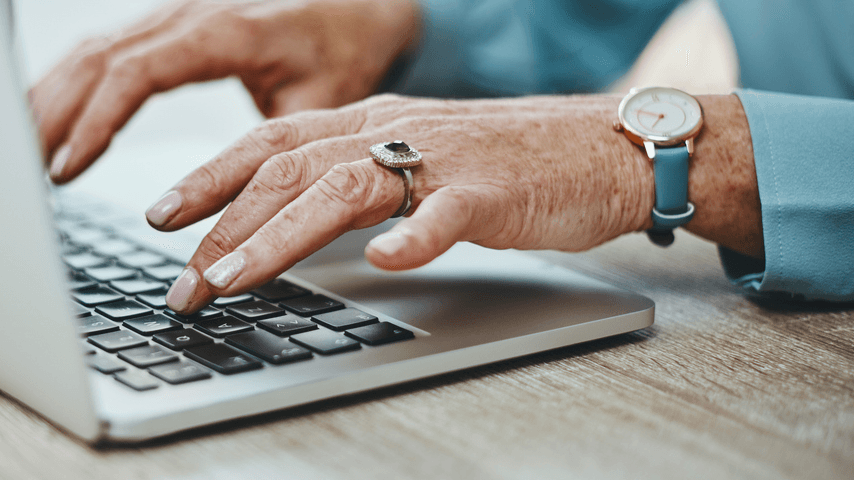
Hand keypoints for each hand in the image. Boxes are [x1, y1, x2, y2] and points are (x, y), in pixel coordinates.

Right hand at [31, 0, 418, 183]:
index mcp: (225, 30)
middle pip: (100, 58)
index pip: (138, 70)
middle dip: (55, 114)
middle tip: (29, 172)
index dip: (98, 119)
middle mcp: (191, 14)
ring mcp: (179, 16)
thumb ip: (280, 142)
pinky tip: (59, 118)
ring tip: (30, 154)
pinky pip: (111, 50)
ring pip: (96, 50)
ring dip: (56, 99)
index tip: (71, 166)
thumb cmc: (345, 46)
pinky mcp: (175, 27)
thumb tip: (247, 198)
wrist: (359, 8)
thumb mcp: (323, 99)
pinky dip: (78, 86)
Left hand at [151, 94, 659, 312]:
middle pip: (291, 170)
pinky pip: (448, 214)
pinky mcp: (493, 193)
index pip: (274, 144)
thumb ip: (361, 179)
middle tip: (185, 281)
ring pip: (345, 189)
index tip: (165, 217)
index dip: (213, 179)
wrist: (601, 146)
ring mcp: (443, 161)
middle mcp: (396, 132)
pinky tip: (385, 262)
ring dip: (281, 237)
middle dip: (224, 226)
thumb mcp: (418, 157)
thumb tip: (297, 219)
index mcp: (375, 122)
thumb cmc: (510, 159)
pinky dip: (414, 238)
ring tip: (234, 280)